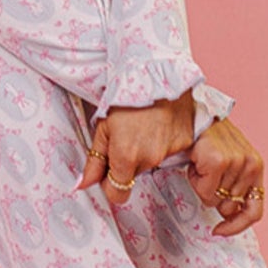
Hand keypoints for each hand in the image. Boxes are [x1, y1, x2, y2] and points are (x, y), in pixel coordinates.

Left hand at [77, 90, 196, 205]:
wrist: (154, 73)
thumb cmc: (124, 97)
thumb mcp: (103, 126)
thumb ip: (94, 160)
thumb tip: (82, 186)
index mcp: (126, 156)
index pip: (118, 194)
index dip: (111, 185)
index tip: (110, 173)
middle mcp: (149, 158)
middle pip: (135, 175)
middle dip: (128, 162)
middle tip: (126, 136)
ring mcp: (169, 151)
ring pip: (152, 164)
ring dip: (146, 152)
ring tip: (143, 127)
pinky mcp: (185, 143)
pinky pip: (170, 153)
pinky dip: (164, 144)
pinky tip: (158, 126)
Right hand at [185, 117, 265, 236]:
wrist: (191, 113)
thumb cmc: (208, 139)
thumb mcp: (230, 162)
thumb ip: (234, 186)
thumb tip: (227, 216)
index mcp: (257, 166)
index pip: (255, 211)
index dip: (237, 226)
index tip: (220, 231)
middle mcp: (252, 165)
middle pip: (228, 209)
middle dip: (213, 196)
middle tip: (206, 172)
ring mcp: (237, 163)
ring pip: (214, 201)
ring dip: (202, 186)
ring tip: (201, 163)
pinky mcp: (220, 161)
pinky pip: (204, 192)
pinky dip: (195, 181)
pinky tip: (195, 162)